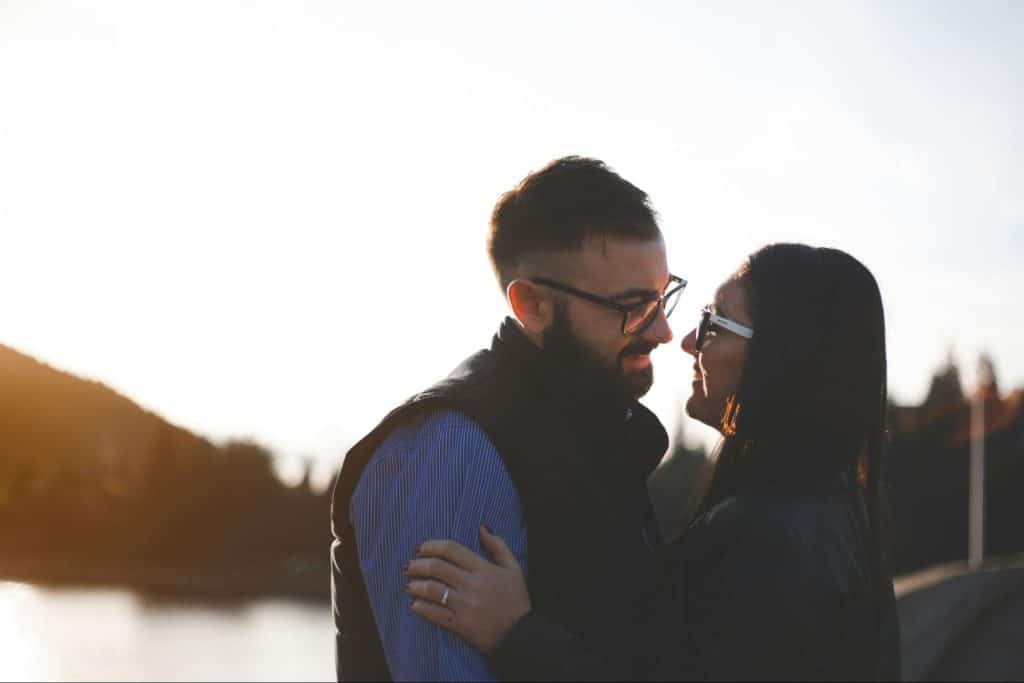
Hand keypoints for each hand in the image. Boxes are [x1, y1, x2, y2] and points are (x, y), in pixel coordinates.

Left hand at [405, 525, 530, 655]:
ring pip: (432, 590)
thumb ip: (497, 545)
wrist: (521, 635)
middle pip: (437, 568)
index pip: (451, 550)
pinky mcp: (460, 625)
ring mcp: (465, 606)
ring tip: (409, 584)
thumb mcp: (513, 568)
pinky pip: (435, 614)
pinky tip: (414, 604)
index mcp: (484, 569)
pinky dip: (421, 608)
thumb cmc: (516, 599)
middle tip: (409, 566)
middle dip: (418, 564)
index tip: (420, 548)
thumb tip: (482, 527)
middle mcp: (472, 584)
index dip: (432, 546)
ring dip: (416, 585)